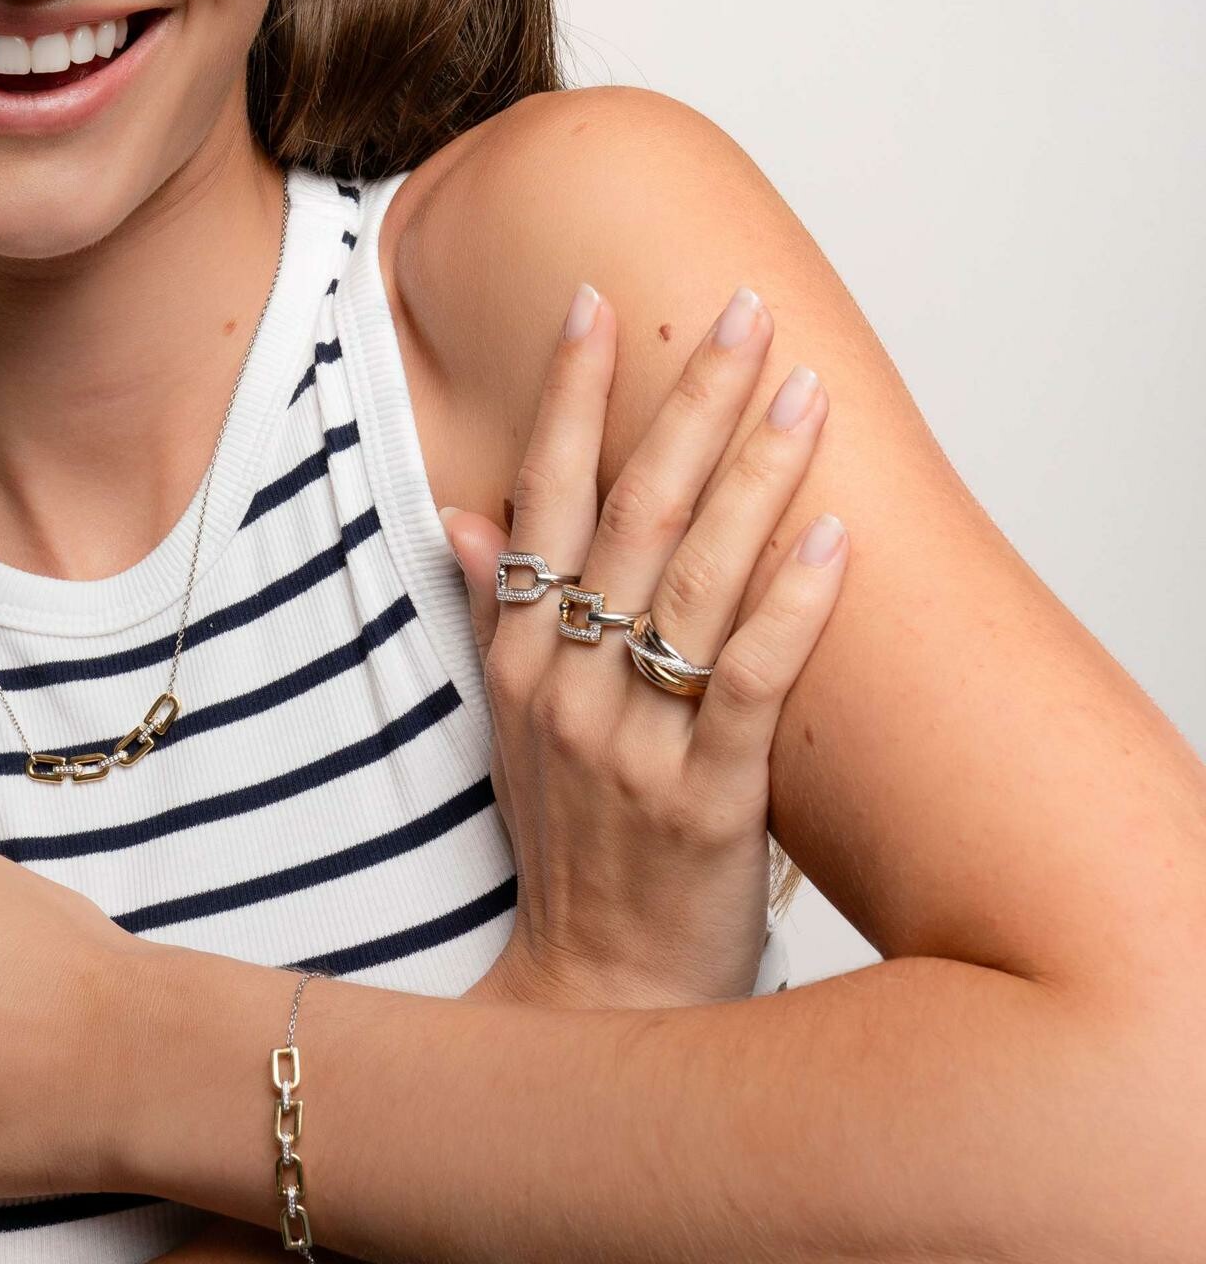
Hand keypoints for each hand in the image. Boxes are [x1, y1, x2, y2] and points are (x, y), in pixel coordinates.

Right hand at [440, 282, 846, 1009]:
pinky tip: (832, 536)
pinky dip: (790, 606)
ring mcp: (630, 741)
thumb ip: (493, 611)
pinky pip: (747, 682)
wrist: (600, 990)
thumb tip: (464, 515)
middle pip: (629, 516)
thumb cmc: (569, 844)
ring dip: (754, 477)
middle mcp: (562, 685)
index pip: (541, 498)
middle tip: (739, 312)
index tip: (596, 305)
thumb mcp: (511, 725)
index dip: (568, 398)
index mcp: (516, 657)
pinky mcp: (705, 800)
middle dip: (686, 405)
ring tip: (802, 391)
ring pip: (692, 582)